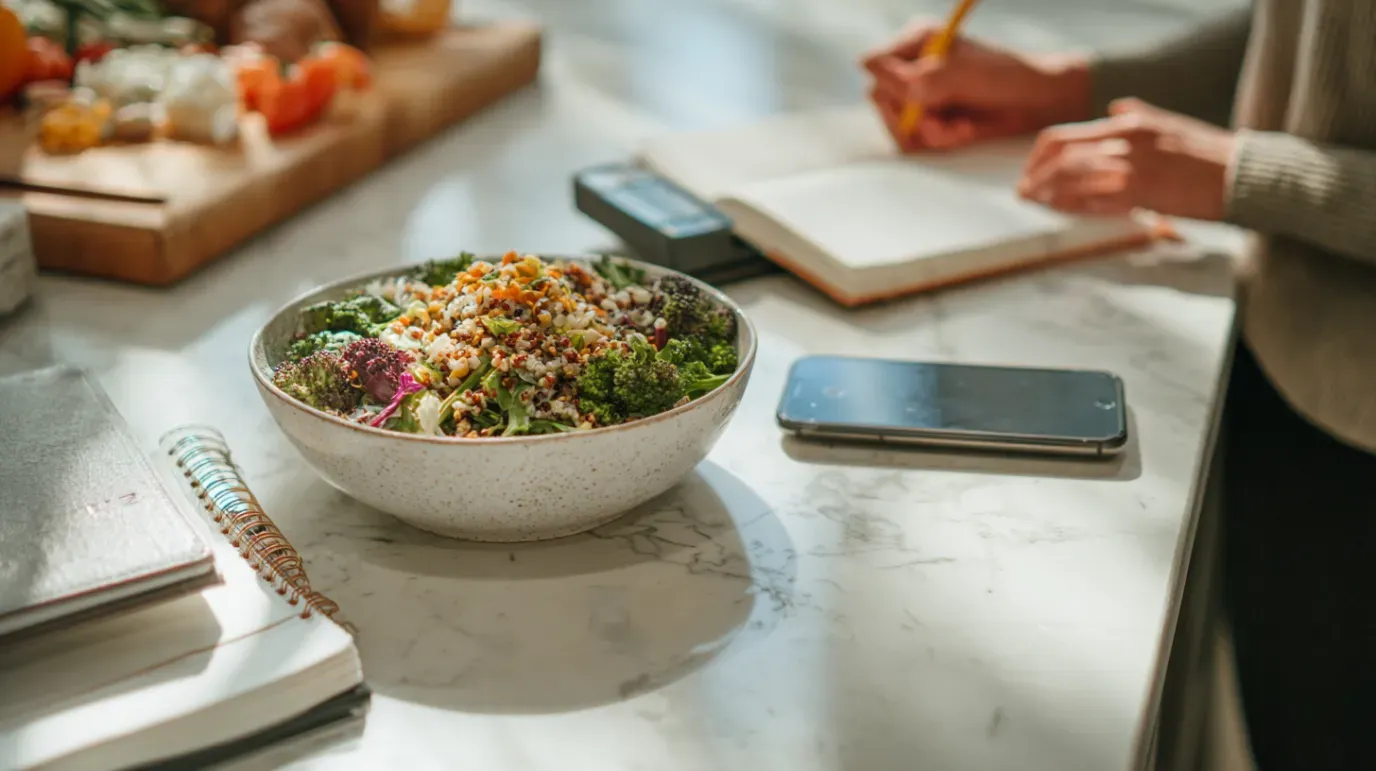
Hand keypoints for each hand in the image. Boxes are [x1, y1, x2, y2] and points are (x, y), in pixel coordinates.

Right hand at [862, 20, 1091, 152]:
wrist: (1035, 101)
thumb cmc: (1006, 76)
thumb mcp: (967, 73)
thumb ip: (928, 78)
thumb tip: (891, 84)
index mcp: (916, 42)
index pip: (875, 64)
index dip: (891, 87)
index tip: (920, 98)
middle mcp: (911, 67)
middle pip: (880, 100)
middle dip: (913, 118)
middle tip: (943, 122)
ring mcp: (918, 96)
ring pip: (896, 125)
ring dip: (930, 133)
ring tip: (959, 127)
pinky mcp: (927, 120)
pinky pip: (913, 141)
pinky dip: (938, 142)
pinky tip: (961, 131)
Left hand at [1018, 98, 1236, 219]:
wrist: (1243, 173)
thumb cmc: (1207, 153)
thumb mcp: (1169, 123)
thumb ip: (1138, 115)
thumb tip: (1115, 108)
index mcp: (1127, 125)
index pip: (1063, 137)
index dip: (1038, 157)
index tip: (1030, 172)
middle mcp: (1124, 143)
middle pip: (1059, 159)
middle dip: (1034, 177)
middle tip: (1023, 193)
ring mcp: (1132, 169)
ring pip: (1071, 180)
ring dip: (1047, 195)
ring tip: (1035, 205)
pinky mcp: (1142, 195)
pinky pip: (1094, 203)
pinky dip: (1073, 208)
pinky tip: (1062, 213)